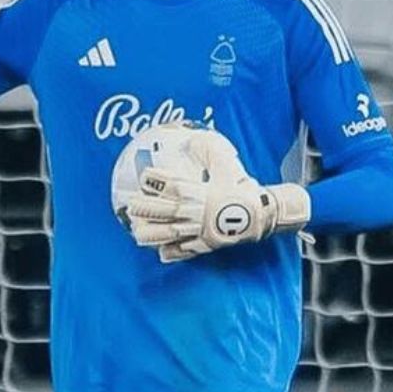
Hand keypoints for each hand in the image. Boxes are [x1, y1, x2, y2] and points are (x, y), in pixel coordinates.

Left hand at [123, 129, 309, 262]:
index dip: (155, 181)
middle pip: (164, 211)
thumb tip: (193, 138)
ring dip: (151, 233)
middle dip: (145, 209)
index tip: (144, 177)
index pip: (171, 185)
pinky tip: (161, 253)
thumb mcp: (227, 164)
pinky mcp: (205, 244)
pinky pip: (185, 250)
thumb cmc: (242, 188)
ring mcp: (198, 231)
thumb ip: (209, 149)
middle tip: (130, 206)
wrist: (262, 214)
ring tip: (137, 232)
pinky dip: (172, 252)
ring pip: (169, 234)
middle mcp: (194, 212)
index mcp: (199, 191)